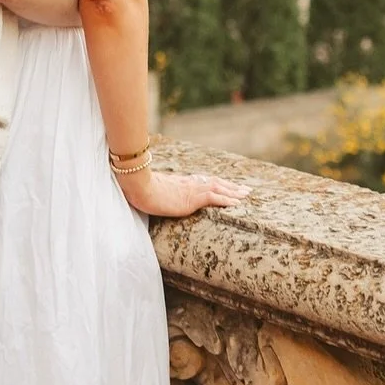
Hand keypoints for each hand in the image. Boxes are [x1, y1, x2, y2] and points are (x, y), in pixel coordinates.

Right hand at [119, 167, 251, 217]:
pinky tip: (237, 203)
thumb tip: (157, 197)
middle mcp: (189, 184)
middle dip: (232, 187)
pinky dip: (227, 200)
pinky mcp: (192, 198)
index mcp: (182, 182)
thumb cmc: (140, 189)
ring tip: (246, 195)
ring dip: (234, 192)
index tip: (228, 186)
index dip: (218, 184)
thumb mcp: (153, 191)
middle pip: (216, 182)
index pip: (204, 181)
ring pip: (219, 188)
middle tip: (246, 190)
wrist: (138, 186)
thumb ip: (160, 192)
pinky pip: (215, 198)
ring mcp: (192, 190)